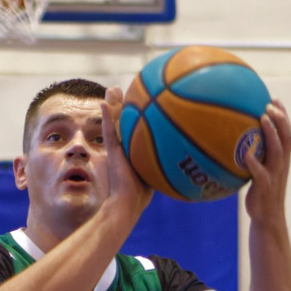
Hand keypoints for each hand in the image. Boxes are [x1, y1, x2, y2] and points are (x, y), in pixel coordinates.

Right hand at [100, 83, 154, 224]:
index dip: (134, 113)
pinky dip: (105, 117)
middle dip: (120, 103)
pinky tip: (102, 103)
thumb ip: (167, 161)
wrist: (128, 202)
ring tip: (110, 89)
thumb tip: (188, 156)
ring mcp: (115, 148)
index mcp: (132, 149)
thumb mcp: (159, 172)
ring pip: (112, 121)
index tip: (138, 99)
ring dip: (111, 105)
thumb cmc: (143, 194)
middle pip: (121, 120)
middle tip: (118, 88)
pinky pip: (108, 130)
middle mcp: (123, 146)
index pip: (133, 127)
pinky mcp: (111, 151)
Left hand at [241, 99, 290, 223]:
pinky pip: (260, 172)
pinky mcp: (265, 186)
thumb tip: (238, 142)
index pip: (287, 134)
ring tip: (263, 118)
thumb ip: (256, 157)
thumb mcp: (261, 173)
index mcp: (282, 160)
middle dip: (281, 119)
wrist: (267, 218)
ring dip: (271, 133)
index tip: (275, 100)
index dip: (283, 116)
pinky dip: (254, 162)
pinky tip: (246, 153)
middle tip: (270, 105)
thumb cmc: (261, 194)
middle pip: (286, 137)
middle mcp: (281, 165)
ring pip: (277, 150)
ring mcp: (274, 175)